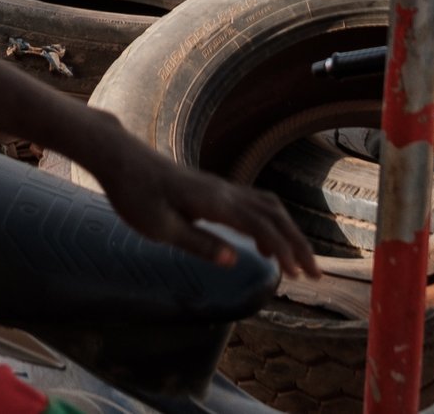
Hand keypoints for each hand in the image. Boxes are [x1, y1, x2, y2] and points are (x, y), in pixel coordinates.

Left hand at [90, 127, 316, 277]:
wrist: (119, 159)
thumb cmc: (135, 195)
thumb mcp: (161, 228)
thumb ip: (200, 244)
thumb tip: (235, 261)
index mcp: (214, 203)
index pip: (262, 227)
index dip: (284, 251)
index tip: (300, 275)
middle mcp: (223, 192)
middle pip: (274, 216)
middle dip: (297, 244)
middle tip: (314, 275)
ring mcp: (219, 188)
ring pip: (267, 207)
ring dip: (286, 233)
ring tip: (296, 262)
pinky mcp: (212, 189)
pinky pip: (252, 204)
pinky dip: (268, 223)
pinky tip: (262, 244)